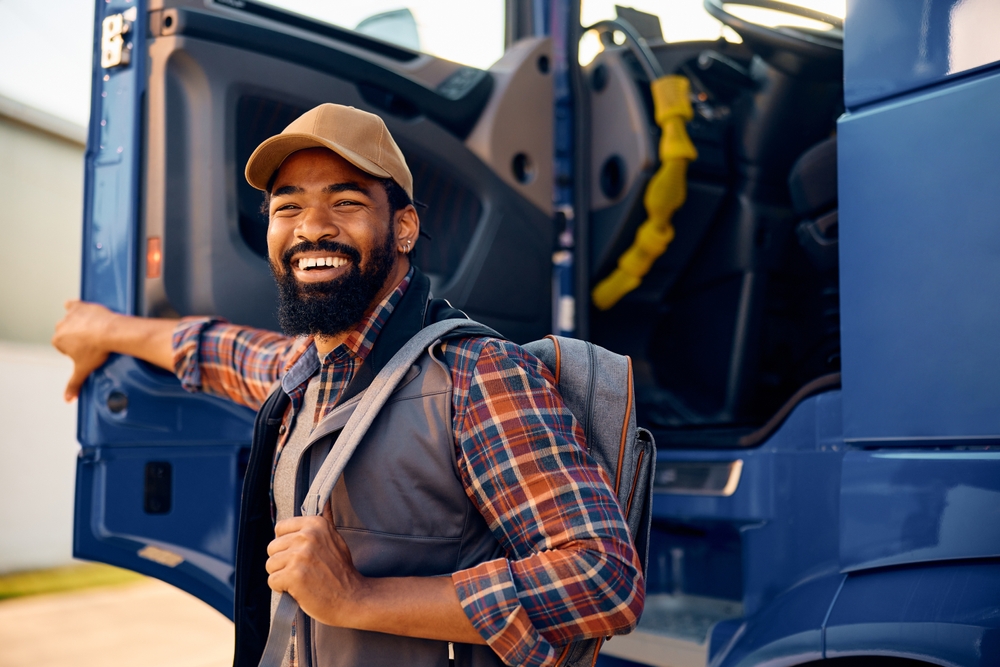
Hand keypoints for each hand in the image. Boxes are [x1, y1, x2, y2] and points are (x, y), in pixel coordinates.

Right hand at [52, 300, 120, 401]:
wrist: (112, 332)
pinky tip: (80, 310)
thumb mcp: (84, 369)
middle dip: (77, 338)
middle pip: (66, 333)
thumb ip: (74, 384)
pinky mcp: (80, 306)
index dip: (75, 350)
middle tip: (92, 343)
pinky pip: (72, 304)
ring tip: (93, 331)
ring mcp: (70, 315)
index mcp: (57, 340)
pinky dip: (75, 307)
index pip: (63, 347)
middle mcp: (60, 326)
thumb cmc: (98, 350)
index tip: (86, 352)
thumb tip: (68, 400)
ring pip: (70, 320)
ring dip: (78, 324)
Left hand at [265, 503, 365, 626]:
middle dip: (283, 562)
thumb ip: (325, 520)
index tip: (300, 555)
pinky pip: (272, 581)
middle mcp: (307, 536)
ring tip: (301, 580)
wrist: (352, 598)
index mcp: (316, 524)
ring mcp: (300, 555)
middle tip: (303, 570)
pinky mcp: (294, 575)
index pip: (280, 528)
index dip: (286, 545)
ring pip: (270, 564)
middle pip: (272, 547)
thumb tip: (325, 500)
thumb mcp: (336, 539)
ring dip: (282, 576)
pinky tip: (298, 589)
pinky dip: (282, 589)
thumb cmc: (342, 571)